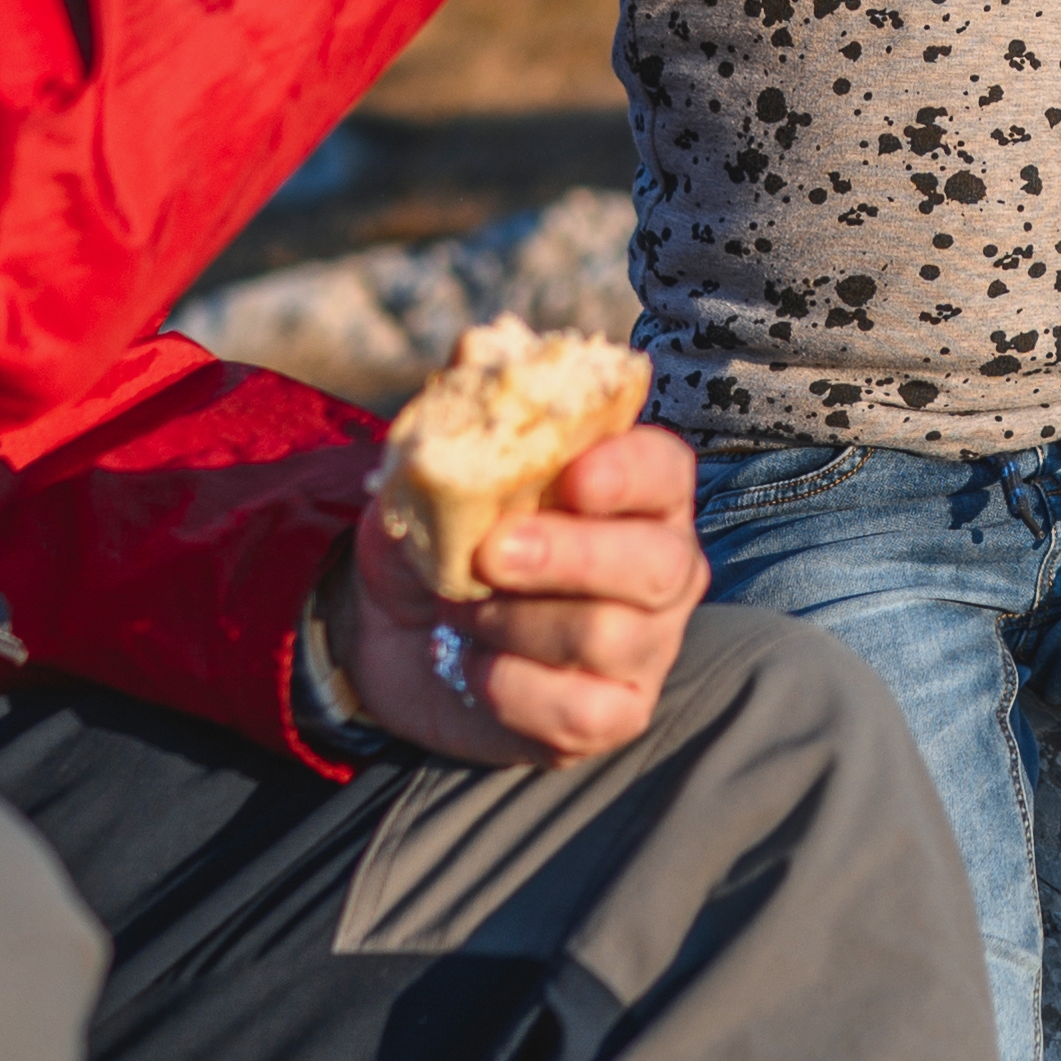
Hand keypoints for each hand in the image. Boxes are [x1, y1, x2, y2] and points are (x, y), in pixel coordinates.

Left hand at [325, 424, 707, 765]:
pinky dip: (514, 690)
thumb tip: (476, 346)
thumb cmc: (442, 534)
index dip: (630, 473)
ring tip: (464, 609)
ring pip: (611, 637)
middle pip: (659, 564)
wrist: (396, 629)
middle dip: (573, 557)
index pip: (665, 470)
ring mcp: (645, 645)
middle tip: (491, 554)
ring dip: (517, 623)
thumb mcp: (435, 468)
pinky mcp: (613, 714)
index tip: (576, 477)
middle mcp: (661, 566)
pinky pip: (583, 711)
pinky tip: (477, 667)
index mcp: (635, 491)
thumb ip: (463, 411)